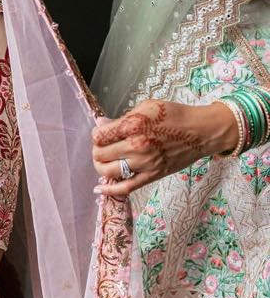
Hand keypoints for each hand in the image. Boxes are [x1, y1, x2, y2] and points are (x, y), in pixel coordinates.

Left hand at [91, 98, 236, 195]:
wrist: (201, 132)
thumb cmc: (175, 115)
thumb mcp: (146, 107)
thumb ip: (122, 118)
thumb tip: (102, 123)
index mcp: (133, 126)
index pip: (99, 136)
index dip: (97, 134)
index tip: (102, 133)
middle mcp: (136, 146)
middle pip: (100, 154)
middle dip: (97, 149)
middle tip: (103, 146)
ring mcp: (144, 164)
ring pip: (109, 171)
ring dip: (100, 166)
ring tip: (104, 161)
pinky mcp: (152, 176)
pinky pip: (126, 187)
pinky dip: (110, 190)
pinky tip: (99, 189)